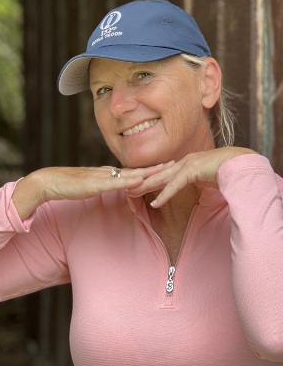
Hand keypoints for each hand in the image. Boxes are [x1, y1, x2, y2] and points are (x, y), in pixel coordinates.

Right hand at [12, 163, 170, 219]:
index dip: (150, 169)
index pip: (133, 171)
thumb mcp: (89, 187)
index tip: (166, 166)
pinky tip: (141, 181)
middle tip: (177, 163)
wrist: (49, 182)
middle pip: (137, 170)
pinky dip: (130, 182)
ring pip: (131, 175)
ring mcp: (102, 176)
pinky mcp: (95, 183)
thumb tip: (112, 190)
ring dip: (149, 173)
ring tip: (167, 170)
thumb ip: (101, 187)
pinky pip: (116, 183)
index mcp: (107, 174)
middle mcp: (107, 172)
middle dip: (157, 168)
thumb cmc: (65, 186)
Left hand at [126, 147, 256, 206]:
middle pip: (157, 173)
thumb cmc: (226, 172)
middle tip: (123, 188)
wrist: (241, 164)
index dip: (147, 179)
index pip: (162, 172)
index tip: (134, 185)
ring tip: (130, 194)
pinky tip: (155, 203)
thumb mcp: (205, 178)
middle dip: (140, 181)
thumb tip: (192, 188)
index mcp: (185, 163)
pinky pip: (176, 185)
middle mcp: (183, 162)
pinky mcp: (193, 170)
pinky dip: (165, 194)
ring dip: (146, 187)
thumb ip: (195, 182)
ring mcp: (188, 165)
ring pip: (162, 178)